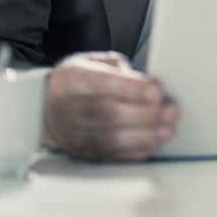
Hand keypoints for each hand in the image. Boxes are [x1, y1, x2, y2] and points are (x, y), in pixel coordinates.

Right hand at [42, 51, 179, 161]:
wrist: (44, 108)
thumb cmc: (76, 82)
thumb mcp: (90, 61)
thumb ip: (116, 68)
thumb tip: (141, 82)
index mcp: (73, 79)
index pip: (101, 83)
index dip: (130, 88)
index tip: (156, 90)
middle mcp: (72, 108)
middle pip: (110, 114)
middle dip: (146, 114)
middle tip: (171, 110)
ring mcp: (76, 133)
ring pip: (111, 139)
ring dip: (145, 136)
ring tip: (168, 128)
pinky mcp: (83, 151)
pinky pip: (111, 155)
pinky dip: (135, 151)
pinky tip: (155, 143)